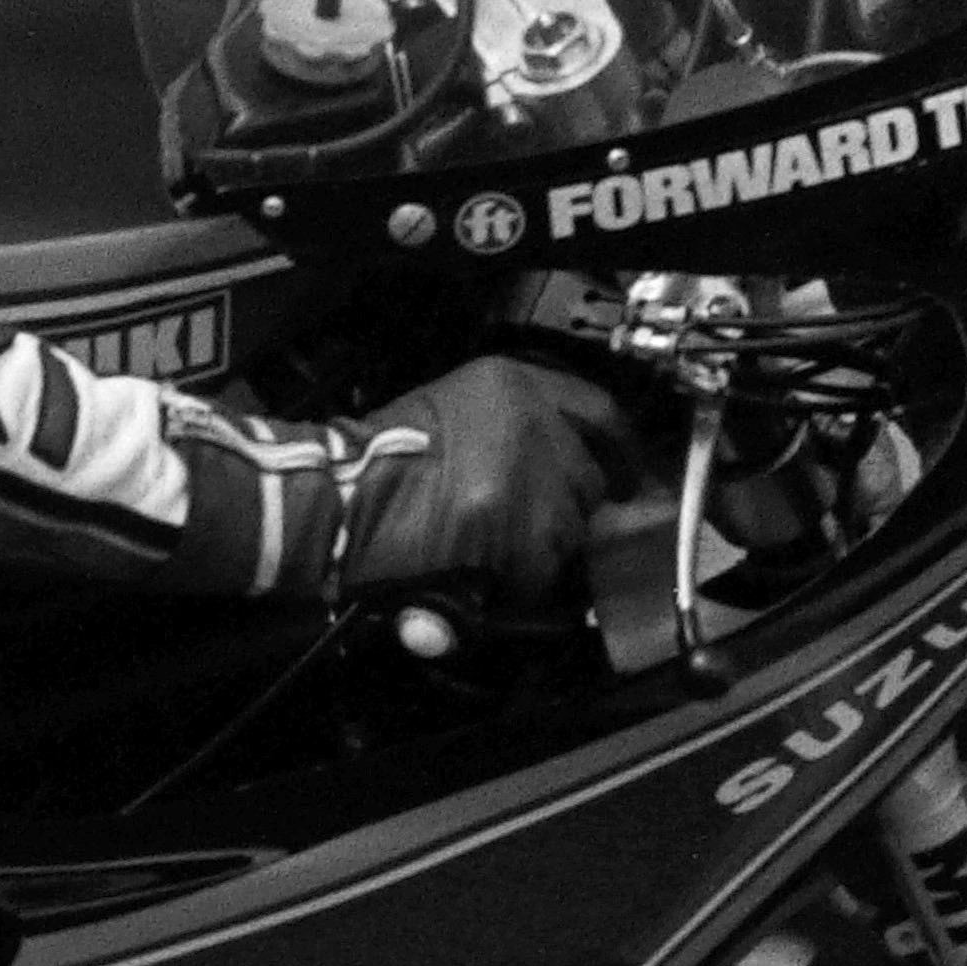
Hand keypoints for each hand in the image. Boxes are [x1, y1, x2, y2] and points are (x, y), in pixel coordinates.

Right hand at [332, 355, 653, 609]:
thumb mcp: (450, 408)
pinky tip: (485, 573)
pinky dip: (521, 581)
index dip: (621, 449)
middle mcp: (531, 423)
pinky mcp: (518, 533)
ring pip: (570, 529)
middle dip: (562, 509)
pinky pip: (545, 568)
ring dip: (540, 547)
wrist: (336, 499)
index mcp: (512, 383)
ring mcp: (529, 479)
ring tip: (488, 549)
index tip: (630, 473)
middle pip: (586, 479)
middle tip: (519, 525)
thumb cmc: (376, 458)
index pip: (601, 411)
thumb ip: (513, 427)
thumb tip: (561, 468)